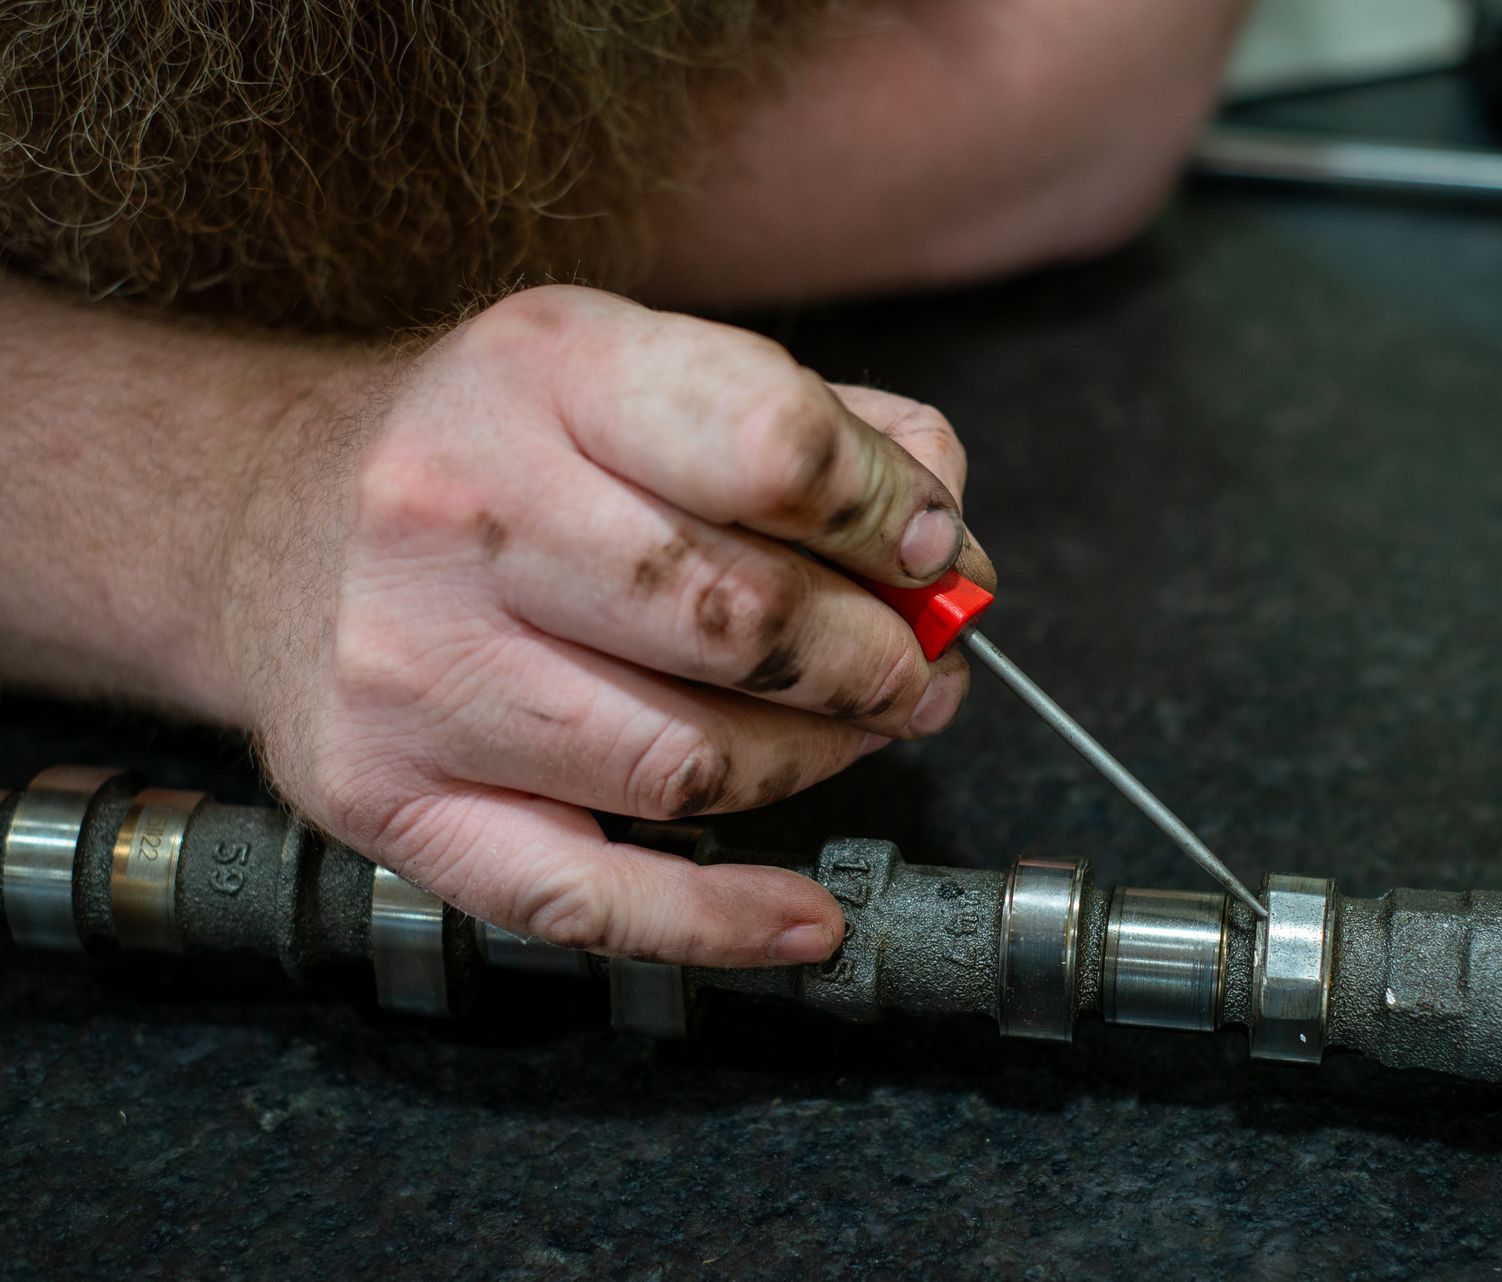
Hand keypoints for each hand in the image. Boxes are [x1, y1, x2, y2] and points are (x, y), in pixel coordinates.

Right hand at [226, 285, 992, 965]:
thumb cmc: (499, 450)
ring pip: (692, 767)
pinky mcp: (392, 801)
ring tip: (848, 733)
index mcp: (546, 370)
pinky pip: (587, 900)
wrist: (271, 523)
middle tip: (914, 672)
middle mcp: (458, 510)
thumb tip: (949, 553)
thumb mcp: (640, 372)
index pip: (775, 450)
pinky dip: (722, 924)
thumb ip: (823, 432)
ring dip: (816, 764)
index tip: (934, 557)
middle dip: (876, 664)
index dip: (896, 520)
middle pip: (744, 623)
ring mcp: (413, 670)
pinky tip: (805, 917)